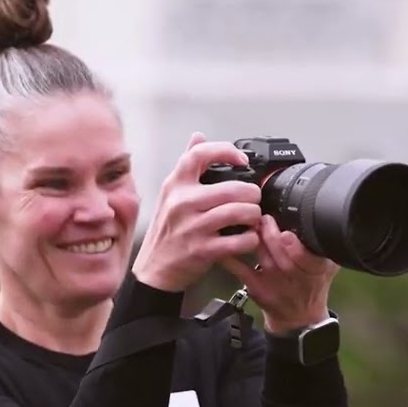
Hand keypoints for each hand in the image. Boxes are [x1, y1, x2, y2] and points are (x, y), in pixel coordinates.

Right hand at [132, 133, 262, 291]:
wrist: (154, 270)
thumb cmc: (166, 232)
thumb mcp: (169, 194)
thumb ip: (186, 165)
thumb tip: (198, 136)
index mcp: (175, 185)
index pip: (199, 154)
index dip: (226, 151)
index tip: (242, 159)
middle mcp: (182, 203)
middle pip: (232, 188)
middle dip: (252, 194)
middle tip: (254, 199)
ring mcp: (192, 227)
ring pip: (239, 212)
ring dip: (254, 215)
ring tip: (253, 218)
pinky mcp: (202, 250)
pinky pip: (239, 240)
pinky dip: (250, 239)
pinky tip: (248, 238)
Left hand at [219, 215, 338, 334]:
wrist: (298, 317)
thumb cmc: (312, 284)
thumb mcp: (329, 266)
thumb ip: (328, 245)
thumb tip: (326, 214)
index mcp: (316, 270)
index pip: (309, 260)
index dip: (296, 248)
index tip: (286, 234)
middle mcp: (295, 278)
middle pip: (282, 257)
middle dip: (271, 236)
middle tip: (264, 218)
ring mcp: (274, 284)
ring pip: (263, 259)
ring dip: (254, 240)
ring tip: (248, 222)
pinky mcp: (256, 287)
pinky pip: (241, 270)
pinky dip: (231, 257)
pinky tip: (225, 242)